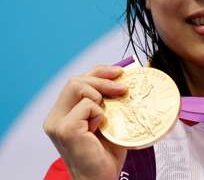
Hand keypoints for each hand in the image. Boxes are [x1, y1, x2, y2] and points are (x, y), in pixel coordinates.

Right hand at [44, 65, 127, 179]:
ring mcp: (58, 123)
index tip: (120, 72)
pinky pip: (86, 105)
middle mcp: (55, 117)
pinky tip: (101, 127)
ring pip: (78, 86)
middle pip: (76, 80)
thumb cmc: (105, 154)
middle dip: (103, 79)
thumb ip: (108, 101)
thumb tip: (124, 78)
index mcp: (63, 113)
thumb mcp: (108, 120)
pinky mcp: (66, 129)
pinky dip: (99, 112)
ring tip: (109, 112)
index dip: (99, 72)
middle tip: (123, 88)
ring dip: (100, 94)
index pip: (77, 80)